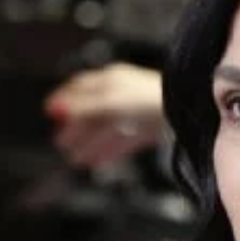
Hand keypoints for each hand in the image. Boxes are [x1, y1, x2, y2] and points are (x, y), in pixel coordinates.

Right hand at [44, 63, 166, 167]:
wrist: (188, 110)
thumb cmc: (150, 99)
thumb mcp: (109, 103)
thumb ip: (82, 108)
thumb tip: (55, 108)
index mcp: (112, 79)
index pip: (81, 87)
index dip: (65, 99)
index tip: (51, 111)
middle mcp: (124, 93)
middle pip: (93, 111)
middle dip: (76, 128)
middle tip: (60, 142)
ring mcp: (137, 112)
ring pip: (107, 128)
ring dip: (89, 143)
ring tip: (74, 158)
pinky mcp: (150, 129)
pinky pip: (123, 140)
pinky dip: (108, 150)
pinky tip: (98, 161)